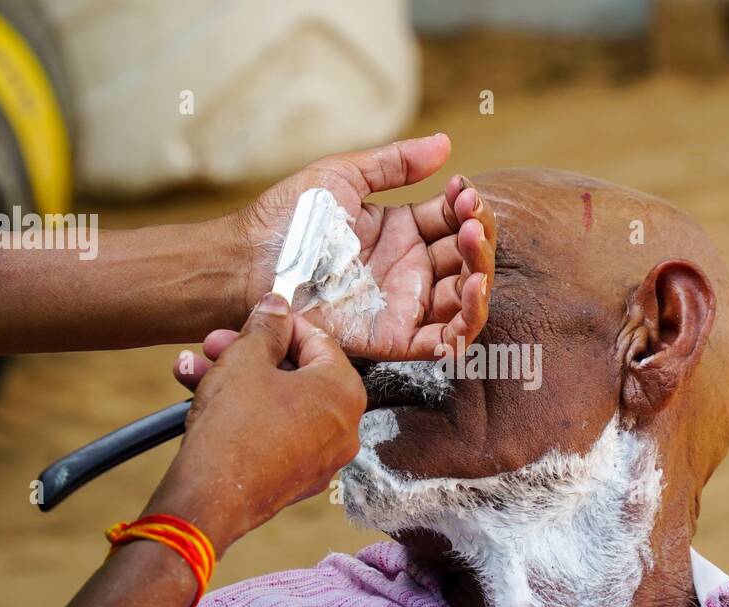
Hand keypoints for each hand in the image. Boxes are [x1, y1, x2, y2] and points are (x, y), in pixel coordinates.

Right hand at [146, 293, 365, 552]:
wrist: (210, 499)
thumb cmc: (234, 426)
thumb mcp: (246, 360)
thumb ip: (266, 327)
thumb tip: (277, 306)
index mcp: (345, 392)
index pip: (318, 340)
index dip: (278, 323)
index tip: (251, 318)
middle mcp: (345, 426)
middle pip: (297, 373)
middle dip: (248, 354)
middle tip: (214, 344)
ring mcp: (324, 457)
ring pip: (280, 403)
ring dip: (236, 382)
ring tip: (192, 370)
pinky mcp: (298, 478)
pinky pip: (276, 433)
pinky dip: (246, 415)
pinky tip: (203, 402)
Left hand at [232, 134, 496, 359]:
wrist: (248, 261)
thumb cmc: (286, 219)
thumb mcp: (344, 178)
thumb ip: (394, 163)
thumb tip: (445, 143)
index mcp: (403, 231)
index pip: (455, 221)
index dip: (468, 207)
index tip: (464, 191)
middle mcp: (409, 270)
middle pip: (467, 260)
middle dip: (478, 239)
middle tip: (470, 220)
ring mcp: (403, 305)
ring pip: (463, 302)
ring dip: (480, 280)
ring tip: (474, 257)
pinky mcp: (391, 337)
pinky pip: (440, 342)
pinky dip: (464, 327)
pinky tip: (471, 296)